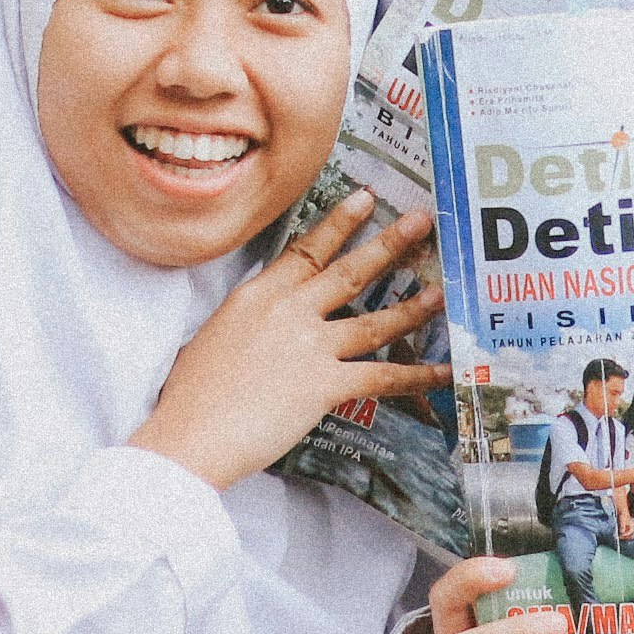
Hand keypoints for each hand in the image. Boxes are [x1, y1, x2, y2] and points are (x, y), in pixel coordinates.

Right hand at [133, 190, 448, 489]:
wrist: (189, 434)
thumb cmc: (189, 396)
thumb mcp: (214, 337)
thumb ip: (248, 321)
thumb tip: (263, 325)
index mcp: (256, 296)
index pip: (306, 250)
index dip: (339, 223)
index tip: (365, 199)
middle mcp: (288, 312)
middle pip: (349, 271)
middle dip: (389, 243)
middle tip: (422, 220)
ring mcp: (310, 346)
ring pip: (375, 319)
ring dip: (414, 306)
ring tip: (443, 290)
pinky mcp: (326, 385)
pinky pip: (383, 377)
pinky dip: (418, 375)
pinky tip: (445, 370)